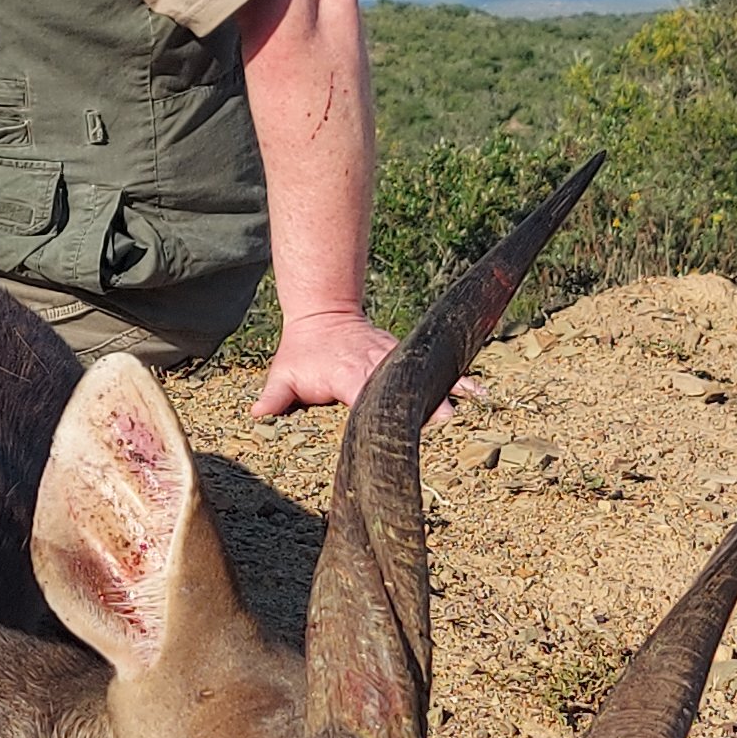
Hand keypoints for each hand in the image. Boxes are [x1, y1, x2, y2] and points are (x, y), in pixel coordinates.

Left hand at [248, 309, 469, 420]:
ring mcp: (394, 359)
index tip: (399, 423)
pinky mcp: (405, 357)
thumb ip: (274, 396)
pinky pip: (432, 368)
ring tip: (476, 401)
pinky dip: (456, 378)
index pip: (366, 394)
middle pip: (402, 386)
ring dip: (447, 388)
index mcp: (348, 374)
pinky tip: (479, 392)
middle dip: (423, 402)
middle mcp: (376, 365)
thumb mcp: (284, 372)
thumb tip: (257, 413)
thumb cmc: (303, 351)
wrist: (323, 314)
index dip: (383, 408)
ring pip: (421, 374)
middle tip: (447, 419)